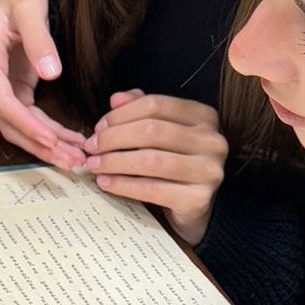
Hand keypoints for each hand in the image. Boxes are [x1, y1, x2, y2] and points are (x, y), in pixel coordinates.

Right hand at [0, 0, 87, 168]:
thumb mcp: (31, 9)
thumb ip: (40, 40)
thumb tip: (51, 73)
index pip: (3, 102)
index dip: (27, 125)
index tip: (52, 140)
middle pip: (9, 123)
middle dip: (40, 145)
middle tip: (72, 161)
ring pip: (17, 127)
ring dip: (46, 145)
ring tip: (76, 160)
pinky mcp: (11, 90)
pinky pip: (28, 118)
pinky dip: (48, 132)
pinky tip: (70, 142)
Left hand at [85, 92, 226, 244]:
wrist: (193, 205)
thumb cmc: (173, 163)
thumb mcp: (160, 131)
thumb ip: (141, 110)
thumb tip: (116, 99)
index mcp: (204, 117)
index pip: (156, 105)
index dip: (122, 114)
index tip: (98, 127)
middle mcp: (213, 141)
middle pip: (152, 130)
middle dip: (114, 138)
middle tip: (91, 147)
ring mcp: (209, 171)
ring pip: (151, 160)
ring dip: (115, 162)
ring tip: (95, 165)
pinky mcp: (199, 199)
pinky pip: (152, 189)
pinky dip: (123, 185)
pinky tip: (106, 183)